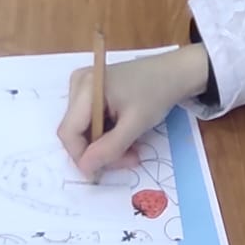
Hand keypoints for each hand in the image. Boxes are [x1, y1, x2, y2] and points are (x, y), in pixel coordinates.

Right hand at [58, 44, 209, 176]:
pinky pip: (91, 124)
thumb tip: (85, 168)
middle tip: (129, 160)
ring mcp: (83, 89)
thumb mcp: (135, 123)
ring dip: (106, 147)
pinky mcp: (92, 94)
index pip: (69, 131)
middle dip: (100, 152)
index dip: (81, 156)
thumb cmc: (157, 92)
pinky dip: (108, 136)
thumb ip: (110, 147)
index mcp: (84, 86)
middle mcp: (78, 85)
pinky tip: (126, 137)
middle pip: (76, 132)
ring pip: (84, 132)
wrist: (175, 72)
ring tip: (132, 151)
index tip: (102, 172)